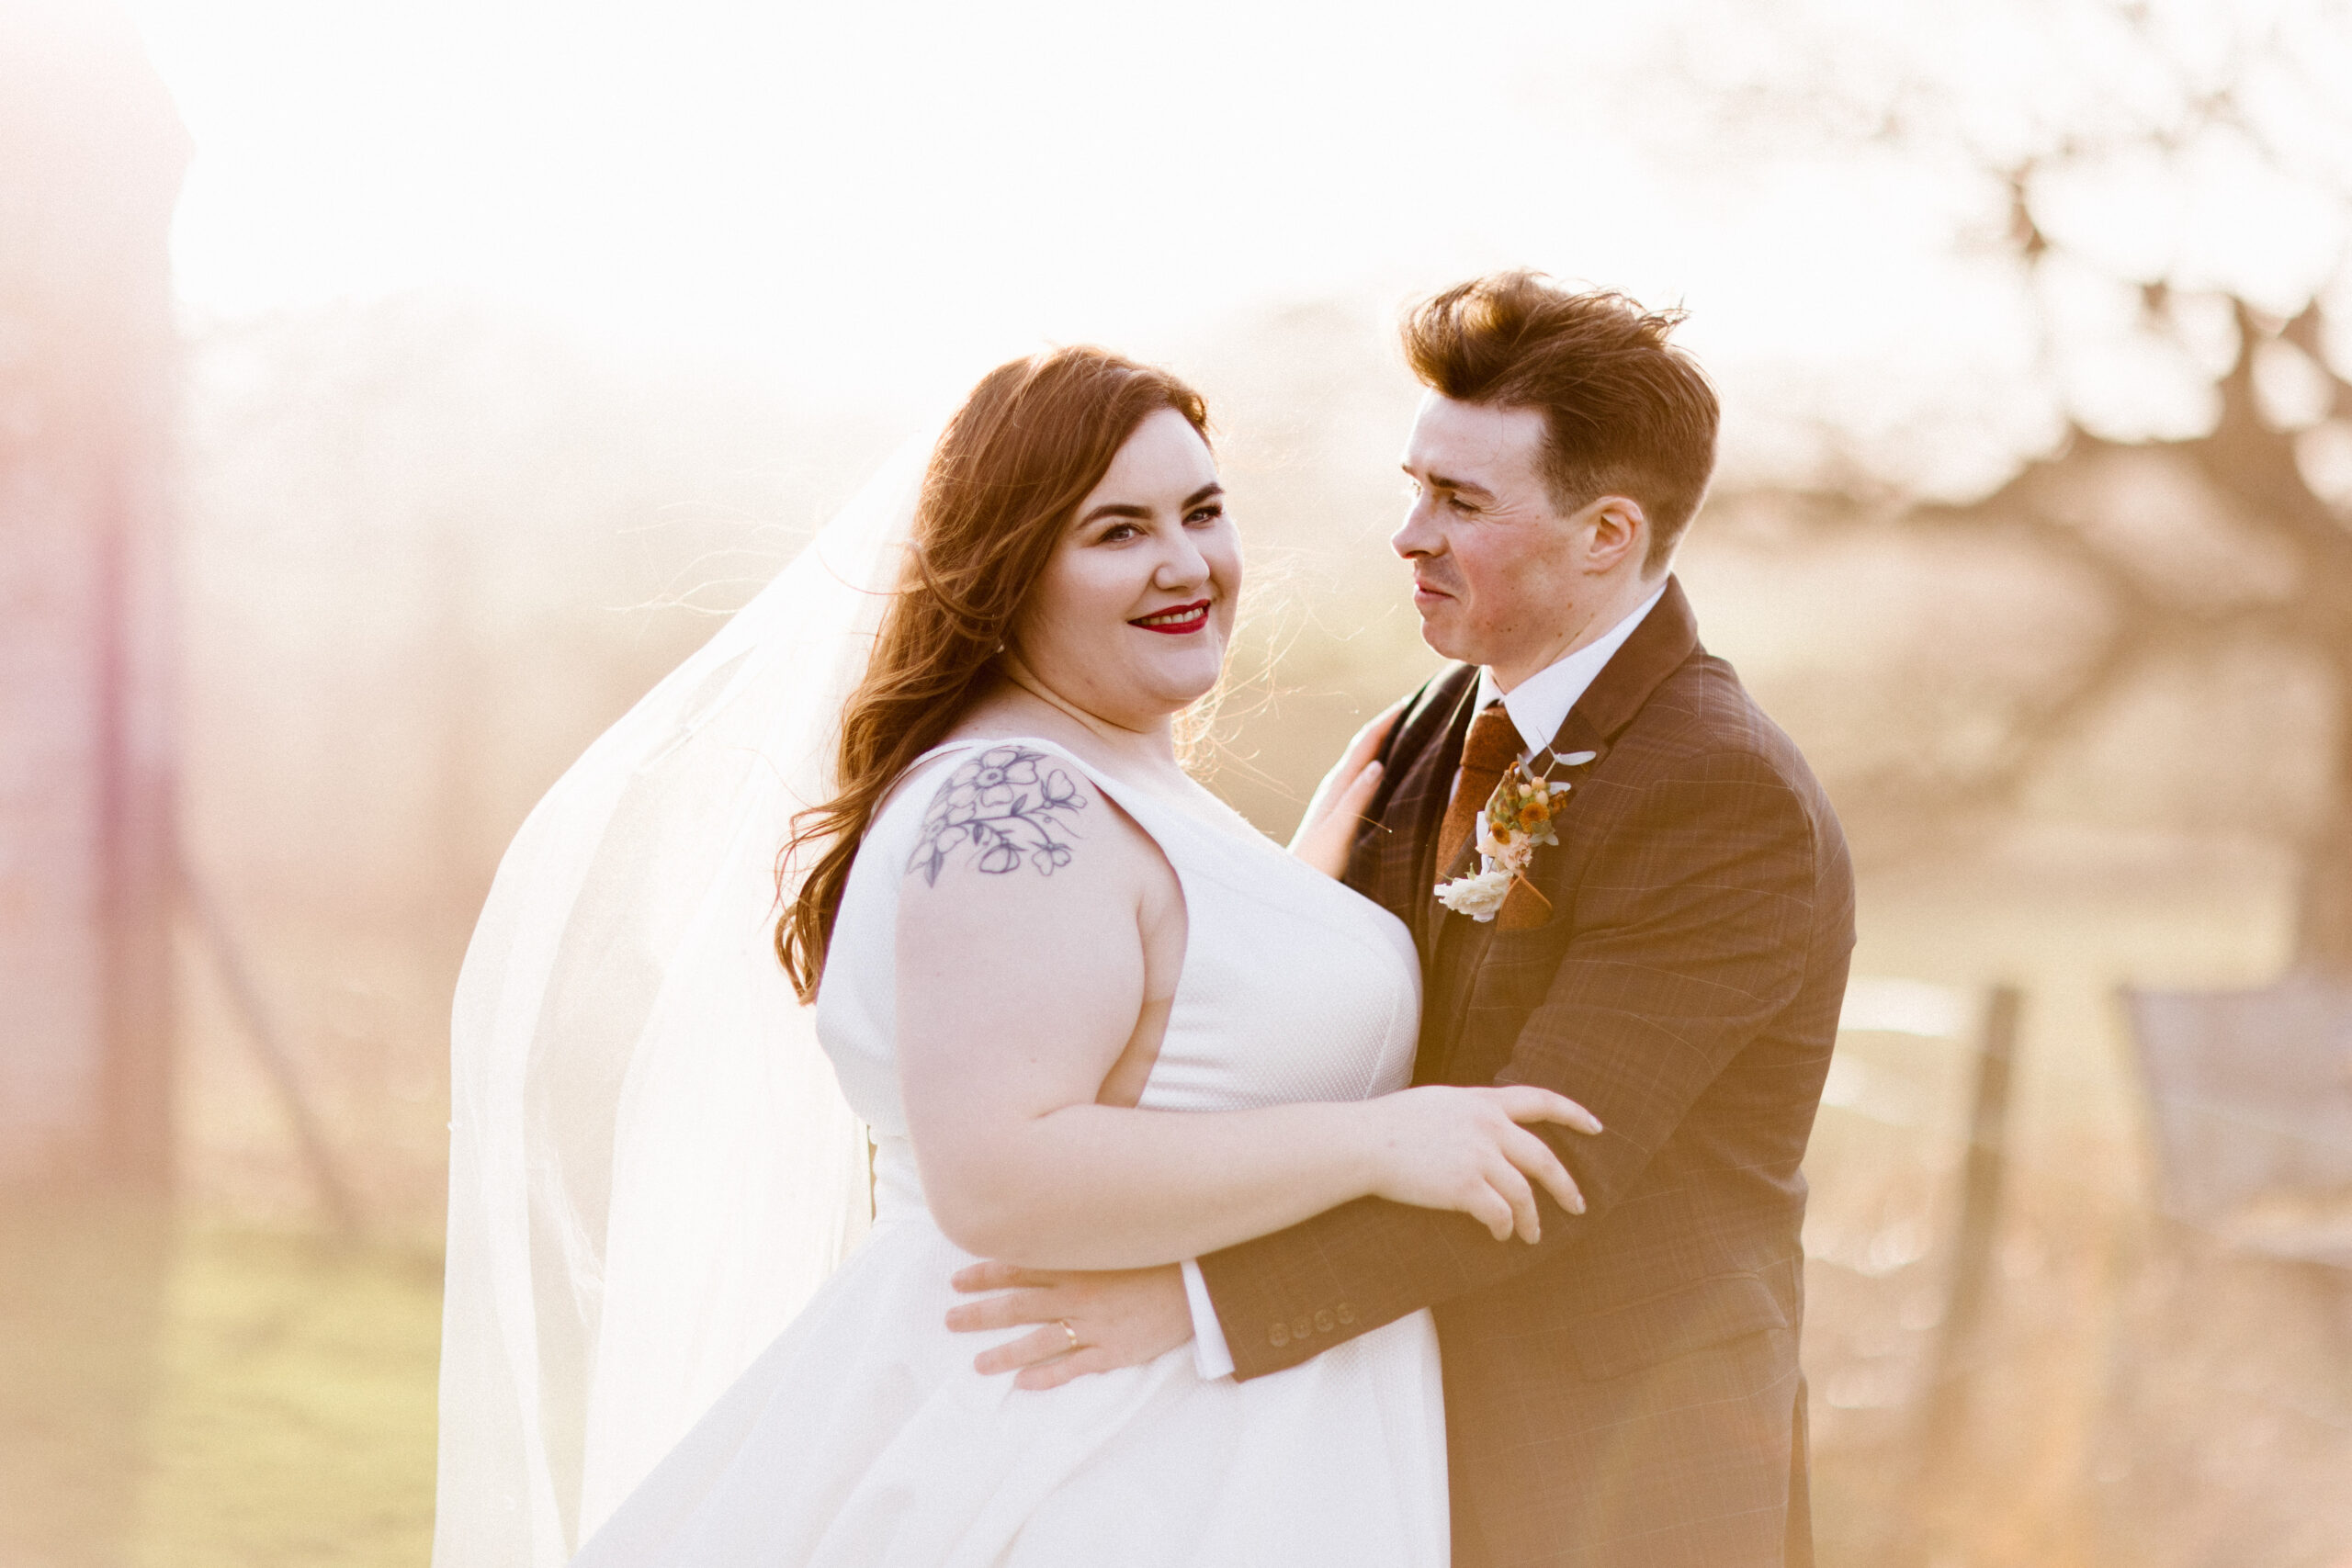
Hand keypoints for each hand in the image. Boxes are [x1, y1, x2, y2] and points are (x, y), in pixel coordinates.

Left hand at [945, 1261, 1192, 1390]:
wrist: (1201, 1282)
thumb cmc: (1158, 1255)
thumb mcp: (1115, 1237)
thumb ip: (1078, 1237)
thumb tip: (1039, 1229)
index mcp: (1078, 1263)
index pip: (1019, 1266)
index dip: (985, 1274)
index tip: (957, 1280)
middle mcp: (1079, 1294)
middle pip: (1018, 1305)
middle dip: (980, 1313)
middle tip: (949, 1320)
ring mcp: (1095, 1325)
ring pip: (1039, 1341)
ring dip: (1004, 1353)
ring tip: (977, 1365)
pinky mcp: (1114, 1351)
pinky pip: (1073, 1367)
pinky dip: (1047, 1377)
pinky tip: (1023, 1385)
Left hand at [1288, 699, 1406, 878]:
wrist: (1294, 885)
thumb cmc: (1317, 862)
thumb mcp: (1339, 831)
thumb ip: (1356, 798)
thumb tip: (1378, 764)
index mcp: (1338, 785)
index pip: (1365, 743)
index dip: (1386, 720)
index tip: (1411, 701)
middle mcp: (1337, 786)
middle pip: (1366, 746)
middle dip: (1390, 726)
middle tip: (1419, 709)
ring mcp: (1338, 798)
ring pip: (1366, 761)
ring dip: (1387, 744)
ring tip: (1413, 733)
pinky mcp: (1341, 811)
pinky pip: (1366, 778)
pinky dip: (1383, 765)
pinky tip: (1394, 771)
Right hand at [1360, 1085, 1603, 1243]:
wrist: (1363, 1143)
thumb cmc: (1389, 1124)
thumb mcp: (1438, 1102)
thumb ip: (1469, 1111)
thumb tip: (1487, 1126)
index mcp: (1482, 1102)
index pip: (1542, 1100)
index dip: (1574, 1114)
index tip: (1596, 1127)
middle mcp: (1488, 1126)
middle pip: (1543, 1159)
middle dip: (1565, 1186)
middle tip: (1577, 1206)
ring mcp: (1478, 1156)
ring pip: (1524, 1194)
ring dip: (1531, 1219)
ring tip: (1532, 1236)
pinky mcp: (1465, 1187)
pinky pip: (1500, 1213)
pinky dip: (1505, 1228)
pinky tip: (1501, 1235)